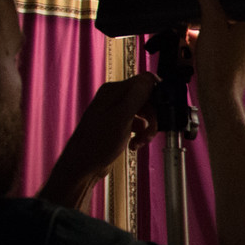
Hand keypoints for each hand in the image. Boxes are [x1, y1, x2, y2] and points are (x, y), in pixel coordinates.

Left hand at [38, 73, 159, 207]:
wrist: (83, 166)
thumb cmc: (96, 144)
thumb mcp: (121, 117)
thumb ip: (137, 96)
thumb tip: (150, 79)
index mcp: (113, 91)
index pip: (145, 82)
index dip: (157, 96)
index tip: (162, 111)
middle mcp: (114, 98)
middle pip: (147, 99)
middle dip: (152, 117)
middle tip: (150, 132)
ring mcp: (116, 112)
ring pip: (144, 113)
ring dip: (147, 128)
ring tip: (141, 141)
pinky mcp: (118, 125)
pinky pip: (138, 124)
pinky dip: (140, 134)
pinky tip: (135, 144)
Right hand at [190, 0, 244, 104]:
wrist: (218, 94)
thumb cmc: (219, 65)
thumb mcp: (210, 24)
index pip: (238, 4)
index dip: (219, 2)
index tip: (205, 1)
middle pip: (231, 19)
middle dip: (211, 19)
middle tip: (198, 21)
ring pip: (227, 32)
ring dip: (209, 31)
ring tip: (196, 36)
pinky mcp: (242, 61)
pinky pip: (226, 46)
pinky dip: (212, 43)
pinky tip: (198, 45)